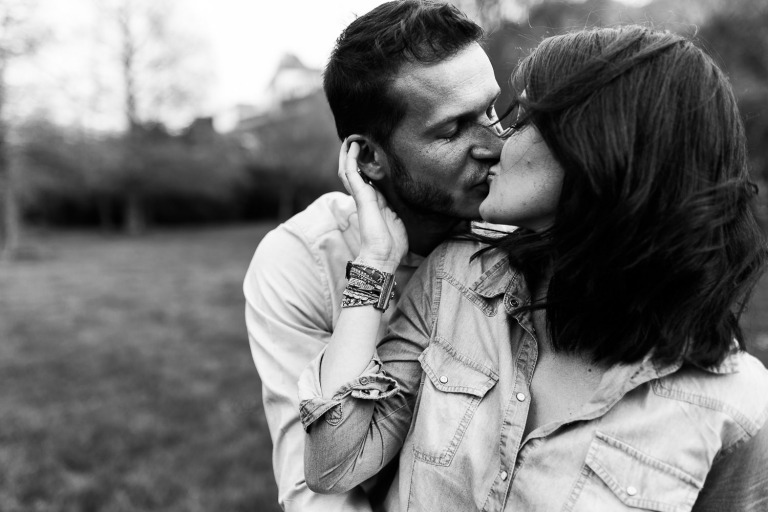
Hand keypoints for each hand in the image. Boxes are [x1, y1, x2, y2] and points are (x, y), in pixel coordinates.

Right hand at [338, 138, 407, 270]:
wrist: (383, 256)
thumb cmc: (393, 244)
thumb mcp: (402, 219)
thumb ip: (403, 208)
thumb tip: (418, 201)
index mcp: (375, 201)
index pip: (367, 178)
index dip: (366, 163)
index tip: (371, 148)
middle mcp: (366, 196)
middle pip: (355, 170)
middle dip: (356, 154)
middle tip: (359, 138)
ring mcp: (361, 196)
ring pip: (348, 169)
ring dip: (349, 152)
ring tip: (352, 137)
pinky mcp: (360, 196)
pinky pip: (350, 173)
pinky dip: (351, 158)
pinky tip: (353, 145)